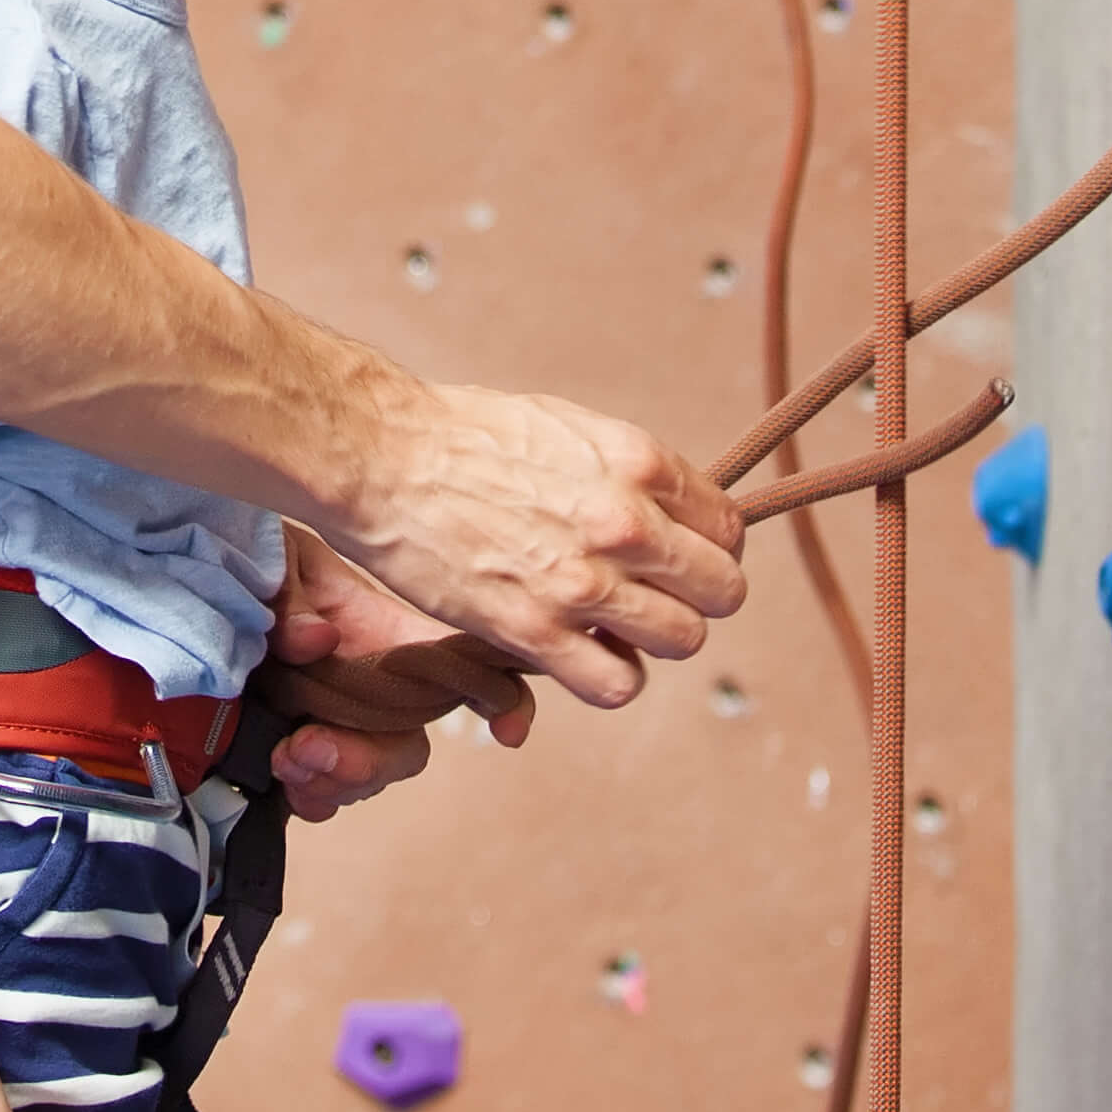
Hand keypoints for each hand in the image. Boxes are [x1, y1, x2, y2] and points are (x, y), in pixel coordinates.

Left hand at [254, 532, 532, 820]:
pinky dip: (307, 796)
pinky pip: (318, 795)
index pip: (464, 666)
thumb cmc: (251, 557)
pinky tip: (280, 779)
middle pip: (407, 745)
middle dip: (372, 761)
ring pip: (365, 777)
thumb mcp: (275, 557)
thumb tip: (317, 641)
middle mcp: (368, 686)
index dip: (502, 698)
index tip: (506, 731)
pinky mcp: (289, 751)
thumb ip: (293, 596)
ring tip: (287, 756)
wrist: (191, 587)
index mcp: (383, 632)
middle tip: (313, 747)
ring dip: (333, 780)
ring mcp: (331, 723)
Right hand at [330, 386, 746, 708]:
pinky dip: (610, 677)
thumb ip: (629, 473)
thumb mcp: (569, 427)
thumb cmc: (468, 435)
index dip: (707, 548)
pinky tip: (583, 652)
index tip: (677, 556)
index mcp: (638, 463)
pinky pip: (617, 684)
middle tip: (652, 593)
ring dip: (655, 638)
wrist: (385, 458)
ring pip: (682, 640)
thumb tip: (671, 514)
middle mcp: (624, 523)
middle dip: (694, 596)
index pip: (727, 529)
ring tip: (615, 623)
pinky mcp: (534, 631)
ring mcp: (582, 582)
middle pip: (721, 591)